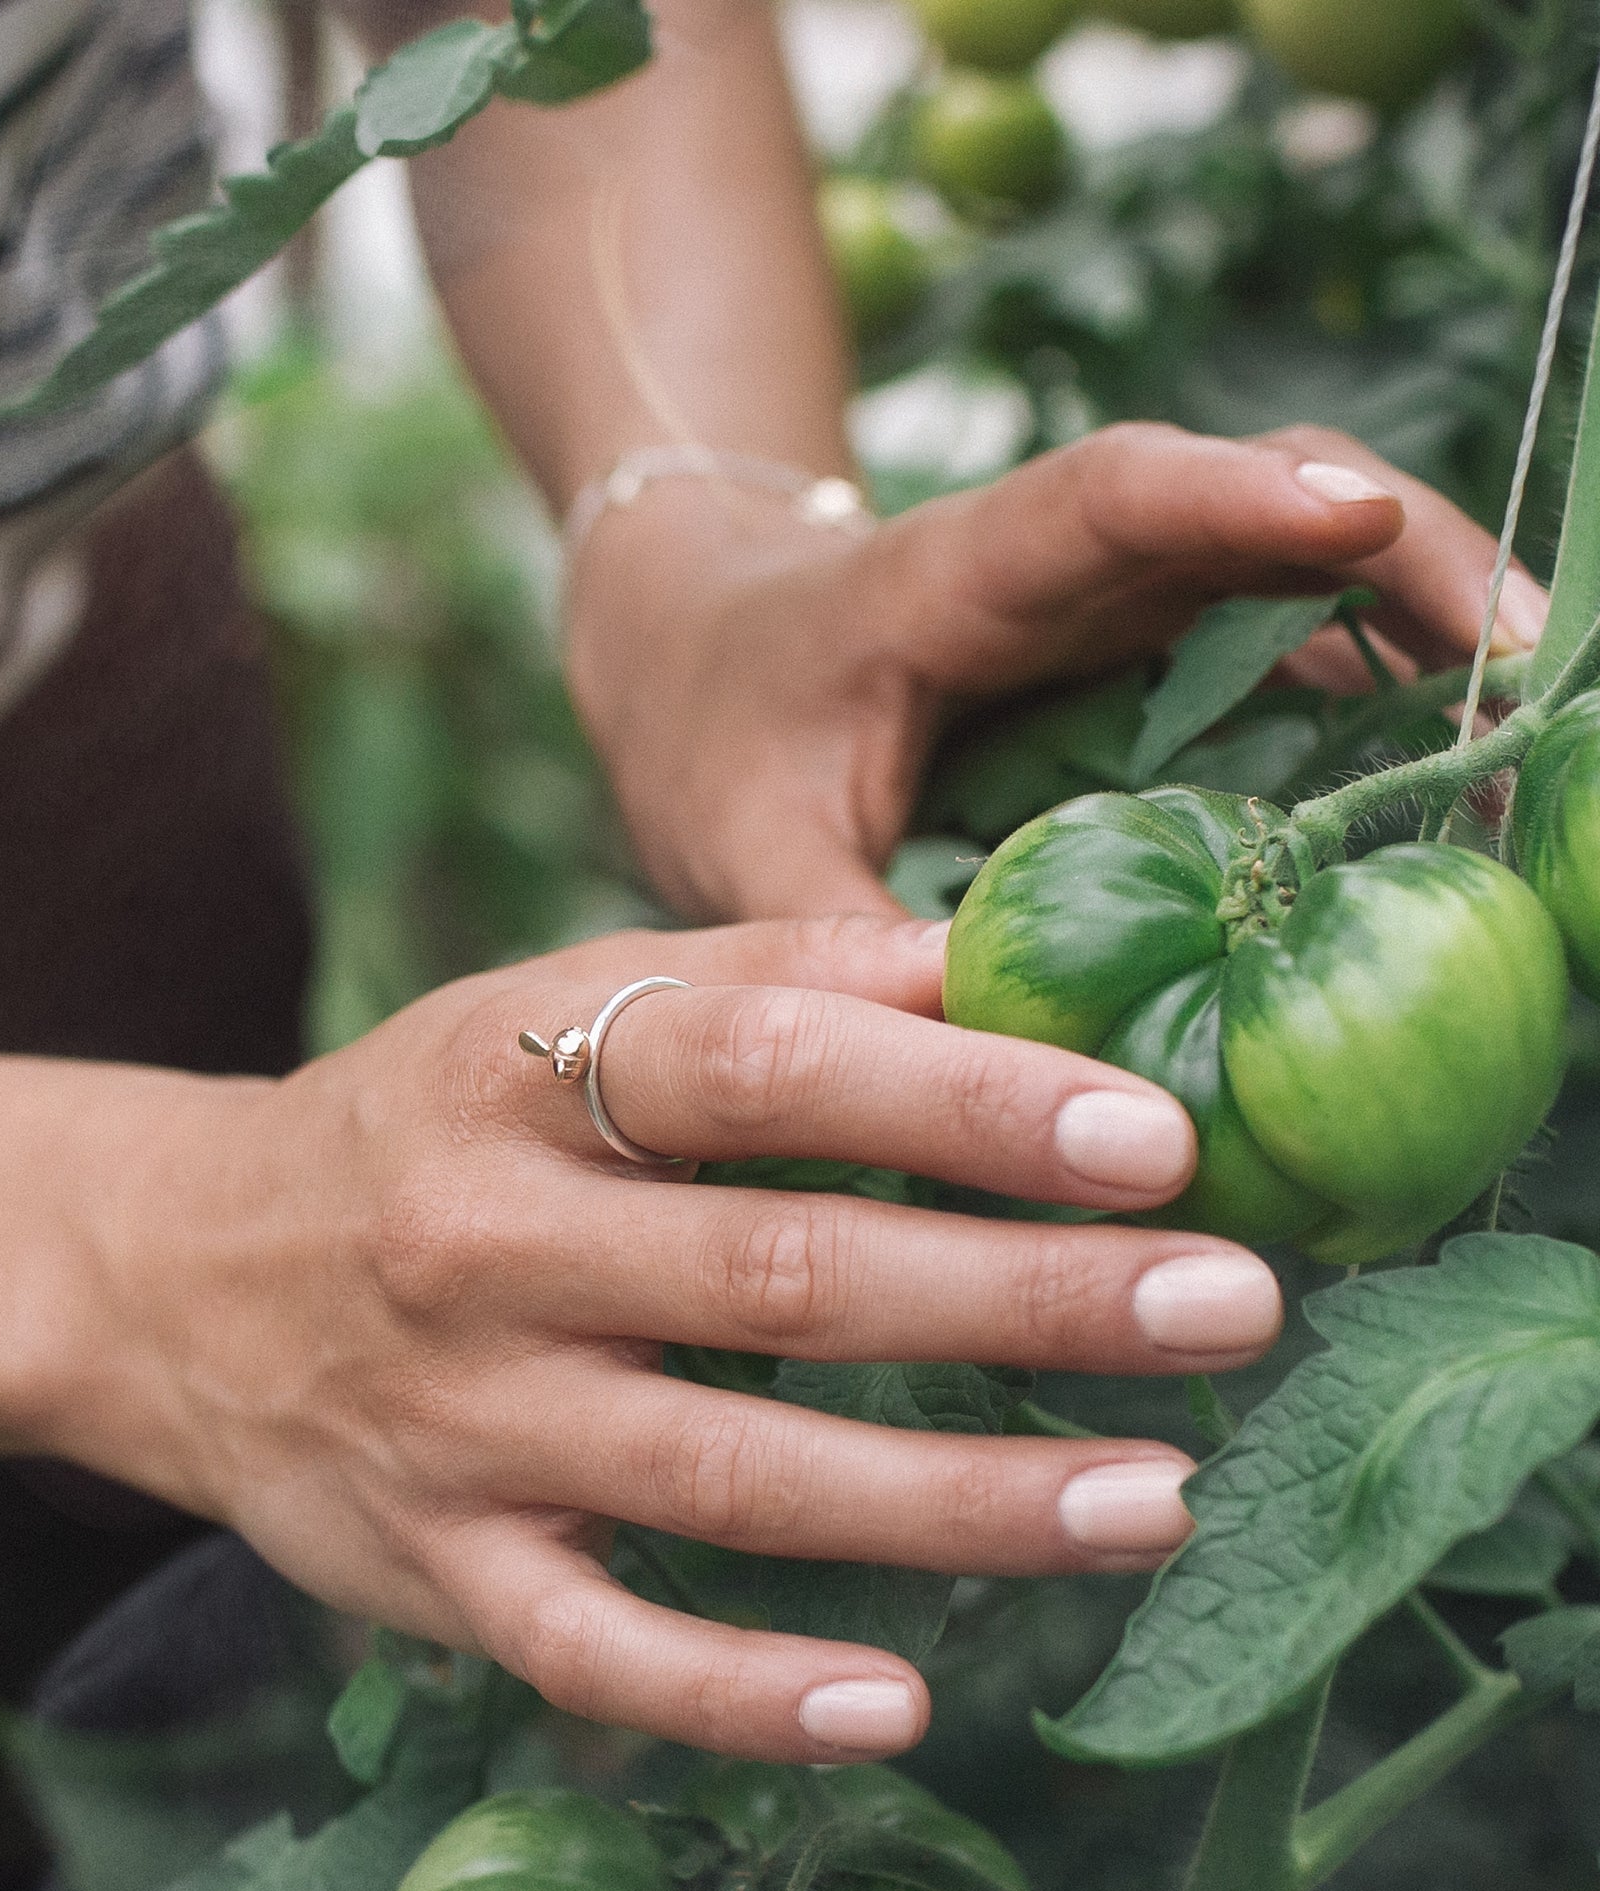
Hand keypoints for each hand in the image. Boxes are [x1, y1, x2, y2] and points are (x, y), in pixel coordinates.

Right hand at [33, 914, 1283, 1761]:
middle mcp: (483, 1242)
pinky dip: (743, 1694)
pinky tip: (901, 1707)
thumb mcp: (552, 1008)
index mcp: (520, 1070)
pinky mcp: (434, 1565)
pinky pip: (596, 1650)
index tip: (1157, 1137)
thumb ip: (764, 978)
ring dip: (955, 1499)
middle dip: (1024, 1296)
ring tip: (1155, 1499)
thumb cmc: (427, 1121)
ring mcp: (459, 1419)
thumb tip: (1000, 960)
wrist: (180, 1269)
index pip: (762, 1066)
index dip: (963, 1098)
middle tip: (1227, 1309)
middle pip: (783, 1274)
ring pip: (729, 1475)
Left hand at [565, 422, 1546, 922]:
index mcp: (951, 573)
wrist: (701, 660)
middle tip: (1539, 687)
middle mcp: (1066, 570)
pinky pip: (1293, 678)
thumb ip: (834, 936)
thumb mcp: (740, 844)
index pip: (1105, 498)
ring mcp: (1125, 613)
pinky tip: (1444, 832)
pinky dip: (1382, 737)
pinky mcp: (1152, 672)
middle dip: (1418, 574)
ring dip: (1433, 666)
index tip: (1354, 511)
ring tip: (1530, 788)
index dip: (1230, 495)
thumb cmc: (715, 732)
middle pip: (1268, 516)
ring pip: (1309, 599)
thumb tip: (968, 1068)